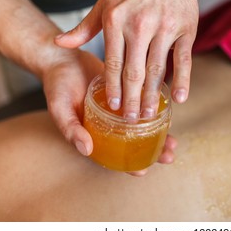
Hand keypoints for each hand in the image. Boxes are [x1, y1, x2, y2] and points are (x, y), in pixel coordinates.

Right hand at [42, 48, 176, 174]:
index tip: (142, 172)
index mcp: (95, 133)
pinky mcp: (129, 90)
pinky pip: (144, 102)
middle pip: (134, 143)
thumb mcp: (60, 108)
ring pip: (143, 125)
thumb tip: (86, 150)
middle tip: (168, 156)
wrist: (63, 58)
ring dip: (159, 133)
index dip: (127, 166)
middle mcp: (111, 124)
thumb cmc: (57, 86)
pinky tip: (168, 113)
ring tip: (174, 141)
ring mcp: (121, 108)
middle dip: (152, 151)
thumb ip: (71, 129)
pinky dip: (155, 109)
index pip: (113, 155)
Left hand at [55, 0, 207, 120]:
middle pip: (135, 71)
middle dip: (131, 99)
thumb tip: (59, 43)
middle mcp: (140, 25)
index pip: (114, 62)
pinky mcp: (185, 29)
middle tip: (130, 119)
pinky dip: (182, 80)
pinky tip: (179, 98)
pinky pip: (184, 59)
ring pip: (157, 69)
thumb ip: (84, 27)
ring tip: (148, 114)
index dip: (113, 87)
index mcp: (117, 20)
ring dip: (152, 95)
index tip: (113, 107)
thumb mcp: (105, 3)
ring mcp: (165, 28)